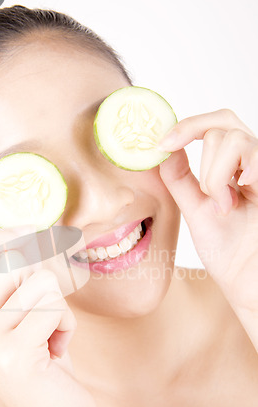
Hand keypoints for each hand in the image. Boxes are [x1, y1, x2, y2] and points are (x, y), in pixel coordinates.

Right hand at [0, 227, 95, 406]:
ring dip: (58, 307)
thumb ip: (13, 283)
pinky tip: (57, 349)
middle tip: (49, 306)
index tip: (29, 232)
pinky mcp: (15, 355)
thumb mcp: (20, 320)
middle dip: (44, 278)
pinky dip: (67, 324)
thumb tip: (26, 232)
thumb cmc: (44, 365)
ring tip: (51, 336)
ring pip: (40, 282)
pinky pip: (55, 307)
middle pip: (11, 262)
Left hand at [158, 109, 257, 314]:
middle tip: (208, 196)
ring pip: (233, 139)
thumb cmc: (227, 250)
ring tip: (225, 207)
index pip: (214, 125)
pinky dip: (230, 176)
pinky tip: (238, 199)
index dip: (187, 126)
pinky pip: (251, 155)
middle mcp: (251, 162)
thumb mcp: (195, 209)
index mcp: (232, 167)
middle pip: (221, 125)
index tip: (161, 143)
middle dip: (204, 162)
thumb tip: (165, 149)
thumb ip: (181, 179)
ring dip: (216, 176)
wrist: (247, 278)